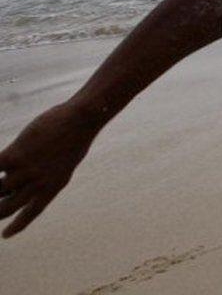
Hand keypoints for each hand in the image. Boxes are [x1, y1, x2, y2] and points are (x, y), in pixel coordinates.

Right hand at [0, 102, 98, 237]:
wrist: (81, 119)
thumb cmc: (76, 136)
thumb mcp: (66, 163)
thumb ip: (47, 176)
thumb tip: (22, 182)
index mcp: (53, 187)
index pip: (32, 213)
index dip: (18, 225)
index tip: (5, 235)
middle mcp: (38, 184)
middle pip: (8, 208)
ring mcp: (26, 171)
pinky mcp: (15, 156)